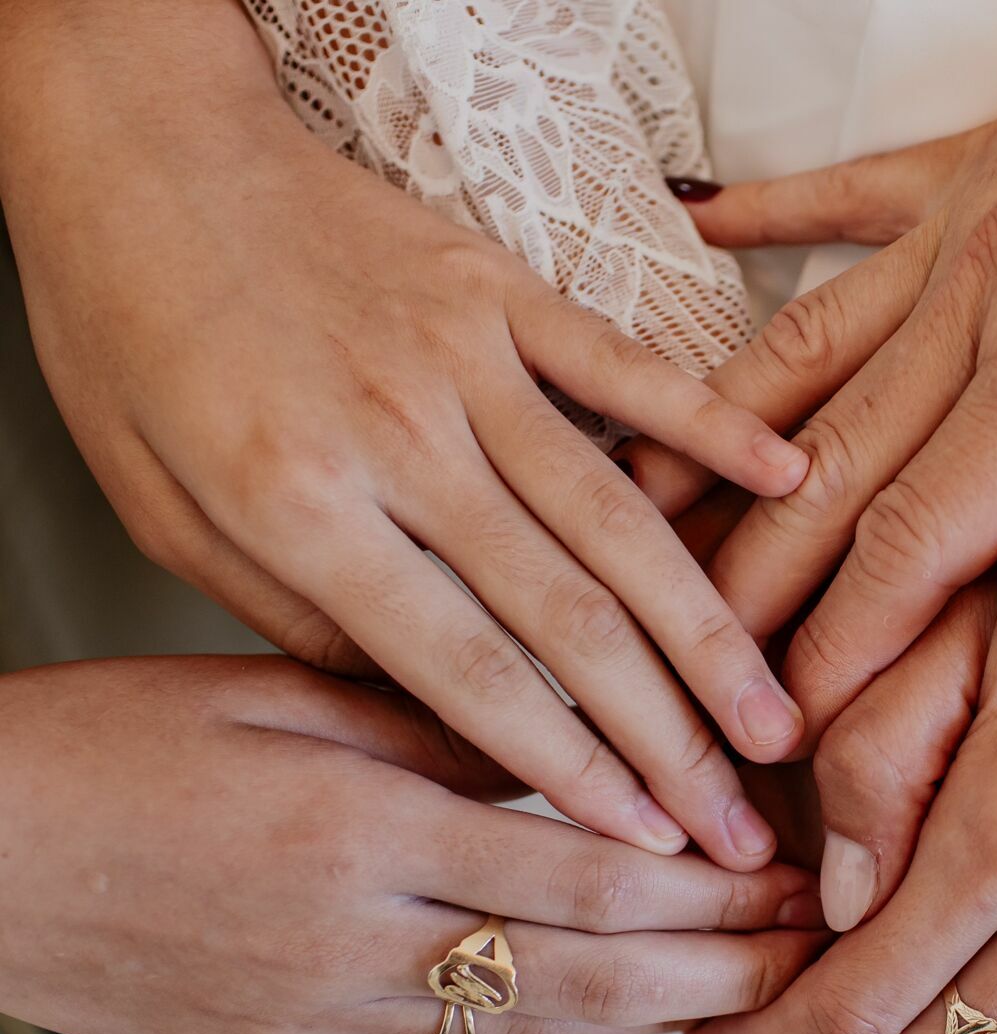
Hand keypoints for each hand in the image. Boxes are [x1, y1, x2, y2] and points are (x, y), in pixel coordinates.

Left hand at [0, 0, 806, 861]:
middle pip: (568, 620)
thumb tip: (436, 714)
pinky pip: (628, 371)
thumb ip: (304, 619)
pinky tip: (789, 483)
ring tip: (775, 719)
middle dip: (668, 739)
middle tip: (739, 828)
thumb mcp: (168, 516)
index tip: (645, 845)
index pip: (466, 675)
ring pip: (618, 522)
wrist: (144, 155)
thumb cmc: (136, 339)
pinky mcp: (505, 292)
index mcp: (302, 509)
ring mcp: (466, 358)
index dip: (568, 773)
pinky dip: (714, 428)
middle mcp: (400, 439)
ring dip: (710, 634)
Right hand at [0, 657, 825, 1033]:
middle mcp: (353, 943)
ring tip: (745, 993)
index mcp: (356, 832)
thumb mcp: (276, 690)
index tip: (784, 871)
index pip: (582, 876)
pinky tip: (616, 1030)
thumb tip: (572, 742)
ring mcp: (321, 1021)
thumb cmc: (108, 745)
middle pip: (583, 976)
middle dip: (714, 966)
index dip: (706, 886)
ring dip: (654, 1021)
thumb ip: (434, 719)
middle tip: (805, 948)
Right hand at [679, 0, 996, 731]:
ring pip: (807, 350)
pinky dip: (762, 219)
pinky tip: (688, 231)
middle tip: (679, 669)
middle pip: (828, 461)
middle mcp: (990, 278)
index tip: (778, 729)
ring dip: (717, 444)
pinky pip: (846, 198)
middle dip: (746, 582)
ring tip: (635, 517)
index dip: (839, 646)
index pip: (917, 536)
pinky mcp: (988, 158)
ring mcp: (976, 210)